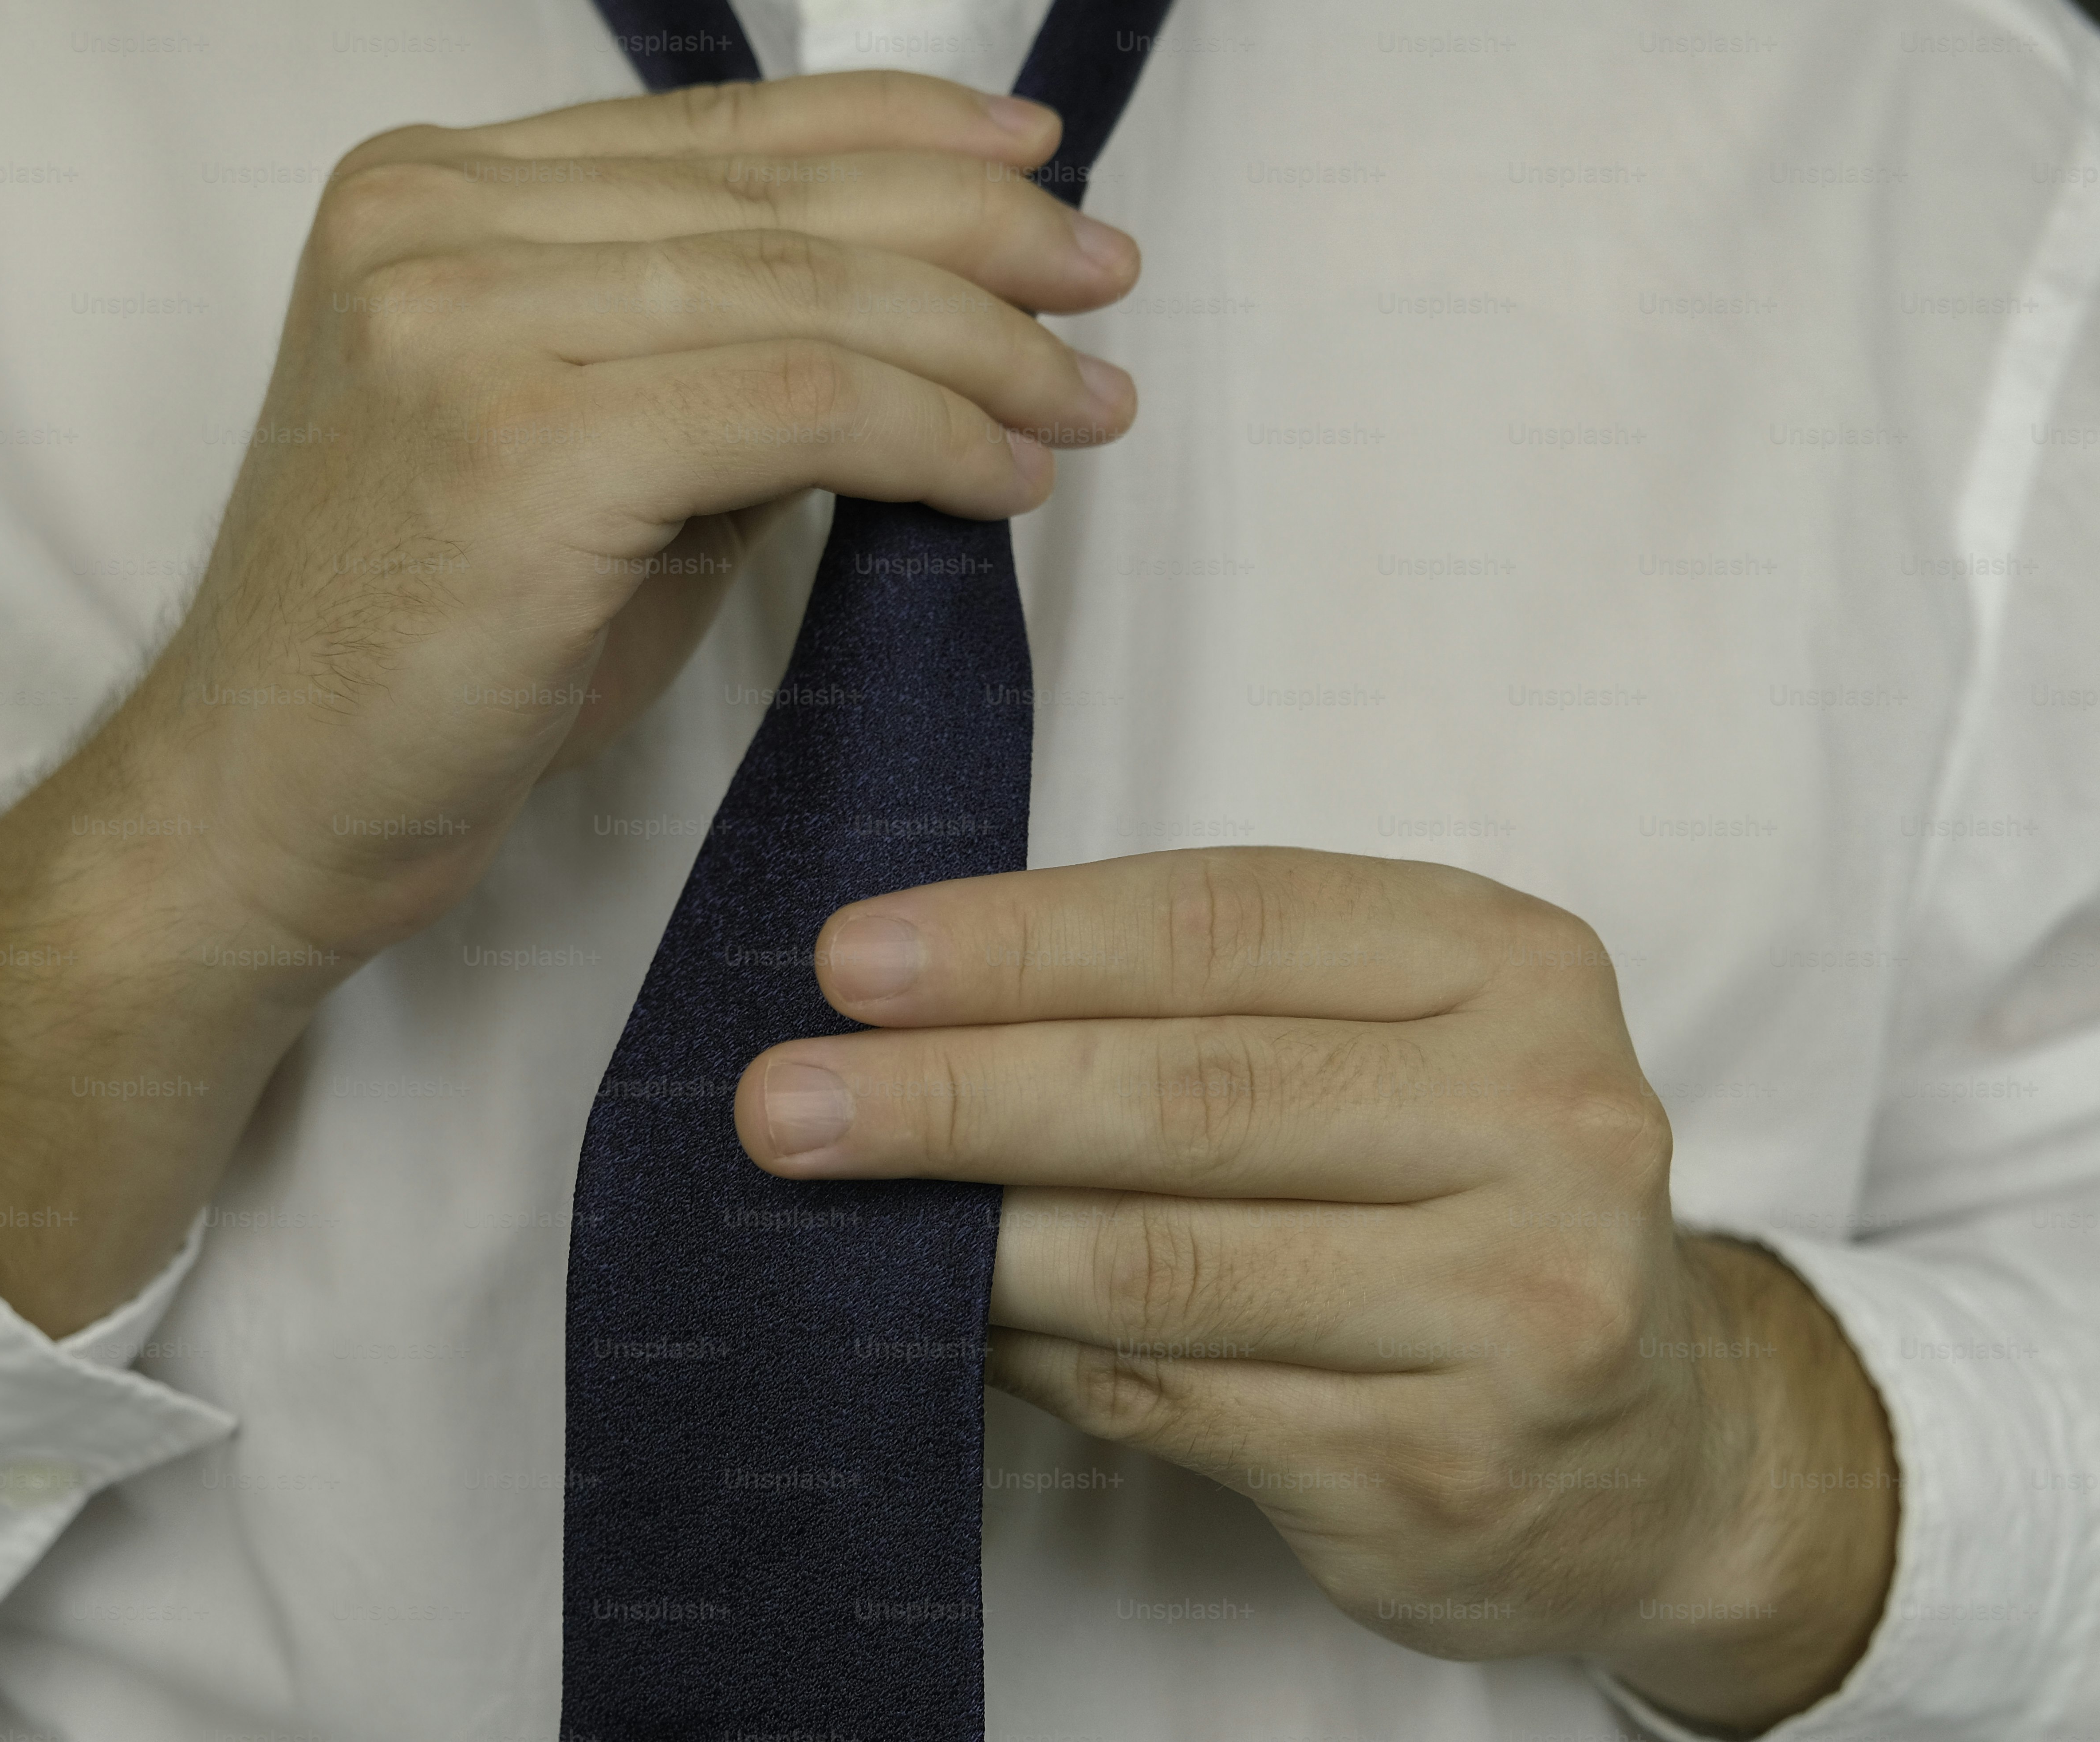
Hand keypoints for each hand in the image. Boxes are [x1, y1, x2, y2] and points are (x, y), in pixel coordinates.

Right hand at [119, 70, 1139, 960]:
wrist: (261, 808)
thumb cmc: (429, 658)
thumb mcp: (582, 467)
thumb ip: (708, 367)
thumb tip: (908, 330)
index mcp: (429, 194)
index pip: (717, 132)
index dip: (896, 133)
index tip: (1028, 164)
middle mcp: (431, 222)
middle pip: (778, 199)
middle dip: (978, 234)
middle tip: (1104, 279)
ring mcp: (460, 321)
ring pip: (807, 296)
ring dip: (984, 348)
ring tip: (1087, 398)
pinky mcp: (520, 444)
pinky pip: (799, 409)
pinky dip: (932, 438)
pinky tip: (1007, 474)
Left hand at [735, 848, 1897, 1732]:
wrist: (1659, 1442)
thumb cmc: (1470, 1191)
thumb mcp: (1395, 1040)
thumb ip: (1205, 1007)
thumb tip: (920, 1019)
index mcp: (1513, 967)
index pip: (1221, 924)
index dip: (1018, 942)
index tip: (849, 961)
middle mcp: (1542, 1123)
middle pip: (1188, 1093)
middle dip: (956, 1093)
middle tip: (782, 1100)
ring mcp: (1512, 1306)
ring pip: (1168, 1260)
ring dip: (969, 1237)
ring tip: (827, 1208)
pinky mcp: (1443, 1463)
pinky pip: (1179, 1396)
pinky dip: (1040, 1355)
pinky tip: (951, 1323)